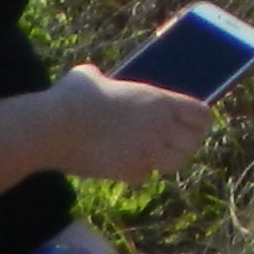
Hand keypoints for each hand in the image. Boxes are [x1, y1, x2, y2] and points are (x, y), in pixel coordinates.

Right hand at [53, 68, 210, 181]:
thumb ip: (103, 79)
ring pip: (176, 163)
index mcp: (159, 101)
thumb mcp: (90, 77)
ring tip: (153, 155)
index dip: (199, 120)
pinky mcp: (126, 170)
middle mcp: (160, 127)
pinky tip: (125, 166)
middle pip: (194, 142)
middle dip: (187, 143)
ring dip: (167, 160)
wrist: (52, 127)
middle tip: (173, 142)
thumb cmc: (70, 97)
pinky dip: (138, 173)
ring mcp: (146, 151)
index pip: (201, 114)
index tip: (191, 123)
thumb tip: (93, 77)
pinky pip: (144, 176)